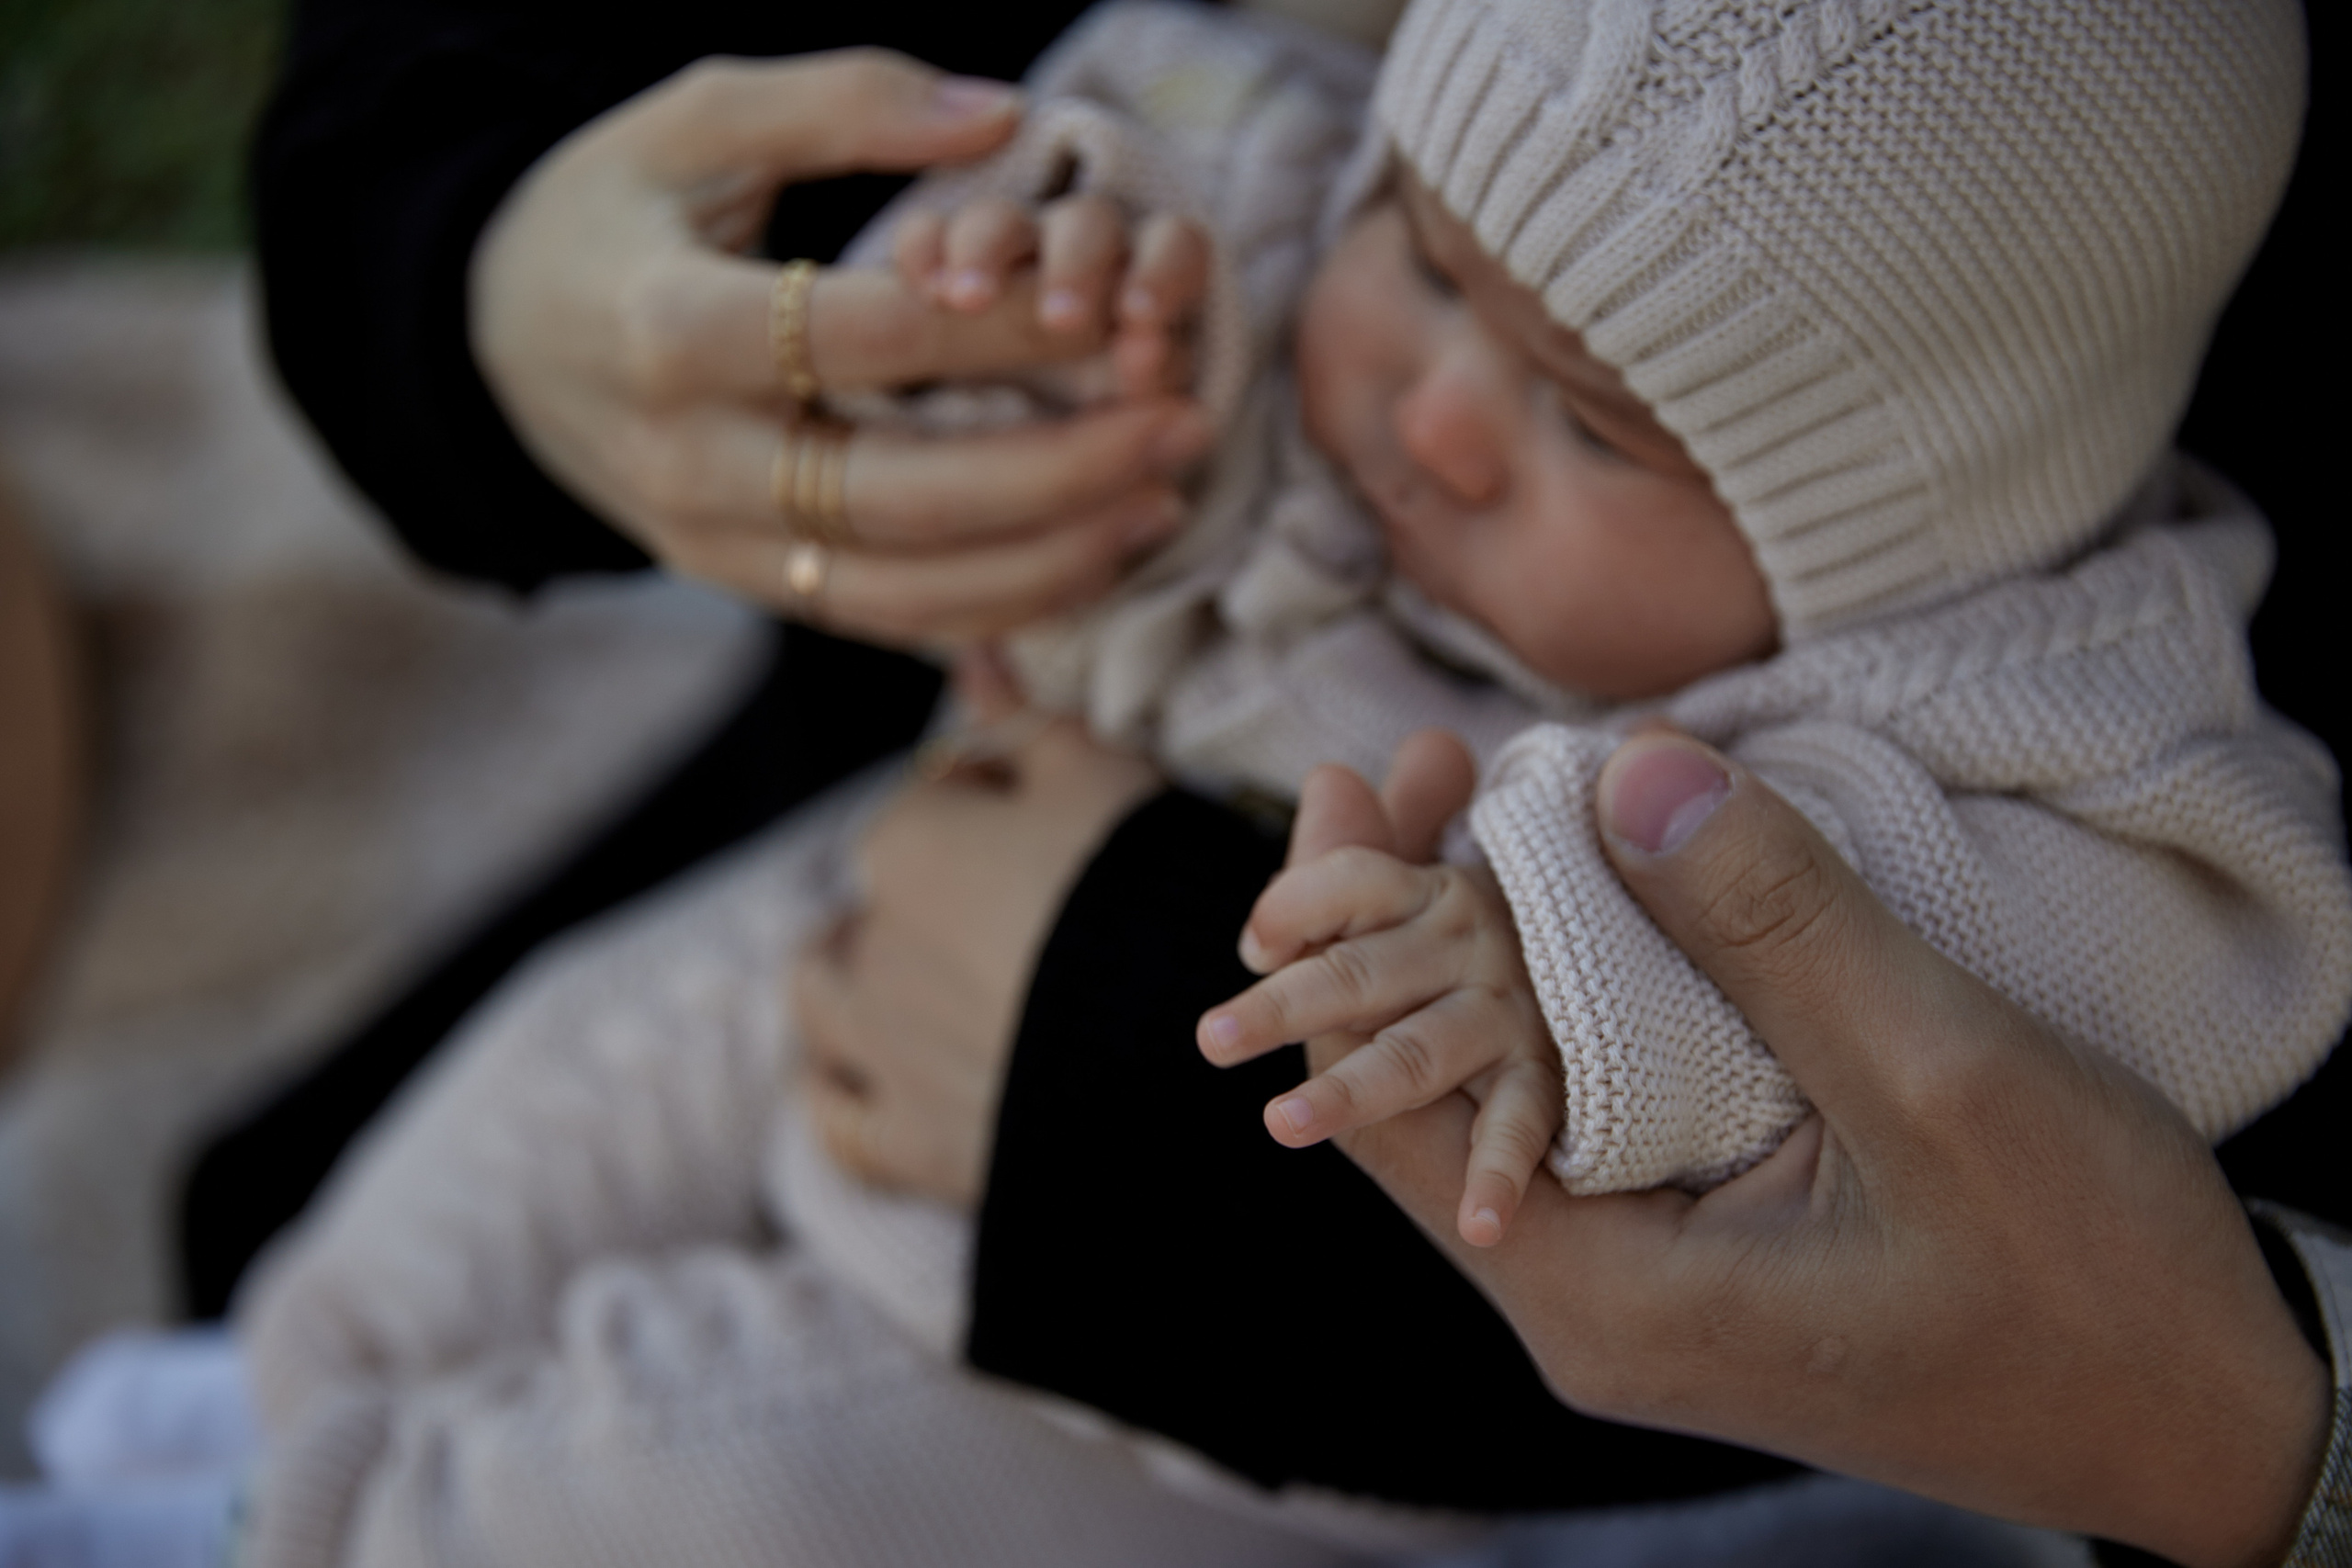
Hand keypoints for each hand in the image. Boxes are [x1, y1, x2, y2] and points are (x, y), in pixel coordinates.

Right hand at [471, 50, 1212, 640]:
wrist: (492, 345)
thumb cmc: (608, 216)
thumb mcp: (691, 120)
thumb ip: (840, 103)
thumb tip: (998, 113)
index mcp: (667, 331)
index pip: (871, 340)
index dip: (1005, 328)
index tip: (1114, 305)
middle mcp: (688, 460)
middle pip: (903, 494)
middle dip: (1063, 470)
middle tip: (1184, 424)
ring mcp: (713, 544)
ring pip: (904, 590)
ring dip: (1050, 561)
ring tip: (1163, 503)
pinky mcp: (745, 587)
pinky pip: (887, 620)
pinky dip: (999, 605)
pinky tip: (1091, 556)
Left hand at [791, 654, 1160, 1204]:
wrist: (1184, 1060)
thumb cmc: (1146, 896)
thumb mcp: (1102, 777)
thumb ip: (1024, 720)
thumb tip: (970, 658)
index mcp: (908, 845)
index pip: (932, 800)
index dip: (992, 806)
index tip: (1057, 832)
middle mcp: (869, 943)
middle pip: (871, 898)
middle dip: (915, 900)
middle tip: (1008, 916)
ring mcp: (880, 1049)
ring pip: (822, 997)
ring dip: (852, 982)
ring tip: (916, 987)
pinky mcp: (909, 1143)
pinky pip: (837, 1119)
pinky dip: (844, 1093)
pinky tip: (875, 1081)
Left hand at [1197, 731, 1562, 1247]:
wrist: (1657, 942)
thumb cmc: (1519, 926)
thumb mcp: (1443, 880)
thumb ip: (1381, 839)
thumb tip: (1332, 779)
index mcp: (1436, 893)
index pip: (1353, 883)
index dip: (1299, 903)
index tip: (1256, 943)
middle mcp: (1475, 946)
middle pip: (1363, 971)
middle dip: (1288, 1004)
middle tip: (1214, 1038)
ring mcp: (1518, 1014)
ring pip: (1418, 1052)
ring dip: (1352, 1088)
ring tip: (1280, 1123)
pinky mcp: (1564, 1077)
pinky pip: (1524, 1124)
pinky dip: (1500, 1171)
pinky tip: (1482, 1220)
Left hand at [1336, 730, 2330, 1567]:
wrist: (2208, 1426)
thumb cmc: (2097, 1287)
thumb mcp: (1940, 1078)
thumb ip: (1776, 928)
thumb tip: (1623, 772)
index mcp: (1606, 1296)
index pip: (1389, 1107)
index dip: (1348, 934)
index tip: (1341, 786)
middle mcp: (1591, 1306)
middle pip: (1426, 1089)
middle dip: (1404, 914)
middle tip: (1399, 758)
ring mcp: (1646, 1286)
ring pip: (1507, 1093)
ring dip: (1486, 941)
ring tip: (1463, 797)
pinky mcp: (1703, 1255)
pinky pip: (1587, 1112)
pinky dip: (1568, 994)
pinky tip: (1581, 903)